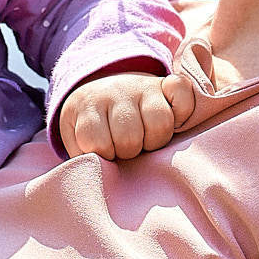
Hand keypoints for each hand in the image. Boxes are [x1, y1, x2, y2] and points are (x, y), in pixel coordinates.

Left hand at [58, 70, 195, 159]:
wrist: (100, 94)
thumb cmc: (92, 129)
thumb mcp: (75, 141)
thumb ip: (83, 160)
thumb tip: (97, 175)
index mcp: (88, 108)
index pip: (97, 142)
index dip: (105, 155)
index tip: (106, 153)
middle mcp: (115, 91)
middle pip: (130, 136)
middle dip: (130, 151)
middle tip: (127, 149)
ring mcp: (143, 86)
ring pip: (160, 122)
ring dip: (156, 140)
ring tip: (147, 141)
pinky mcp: (167, 84)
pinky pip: (183, 92)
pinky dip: (183, 110)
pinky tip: (174, 121)